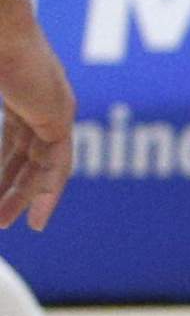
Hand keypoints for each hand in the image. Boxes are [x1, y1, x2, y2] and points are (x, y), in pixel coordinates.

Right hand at [0, 40, 74, 231]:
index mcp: (21, 91)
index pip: (16, 141)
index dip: (5, 169)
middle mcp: (42, 101)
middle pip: (29, 156)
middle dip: (11, 190)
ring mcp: (54, 108)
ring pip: (43, 164)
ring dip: (26, 196)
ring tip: (7, 224)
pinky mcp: (59, 117)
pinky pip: (58, 163)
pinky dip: (48, 191)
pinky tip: (37, 216)